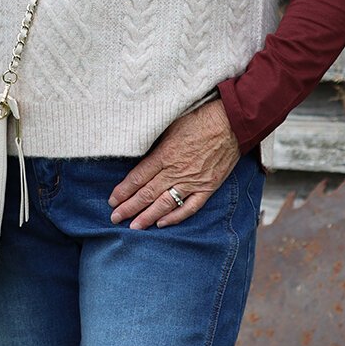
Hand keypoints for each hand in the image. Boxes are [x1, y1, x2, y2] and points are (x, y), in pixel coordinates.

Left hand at [108, 98, 240, 229]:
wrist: (231, 122)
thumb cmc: (200, 118)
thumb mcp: (171, 124)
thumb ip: (156, 142)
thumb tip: (140, 152)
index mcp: (165, 154)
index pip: (138, 177)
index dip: (123, 190)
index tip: (112, 199)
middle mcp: (176, 171)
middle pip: (147, 193)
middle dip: (129, 207)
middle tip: (115, 218)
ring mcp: (193, 181)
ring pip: (165, 204)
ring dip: (147, 217)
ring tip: (133, 227)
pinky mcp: (208, 187)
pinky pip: (190, 207)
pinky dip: (176, 217)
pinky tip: (163, 224)